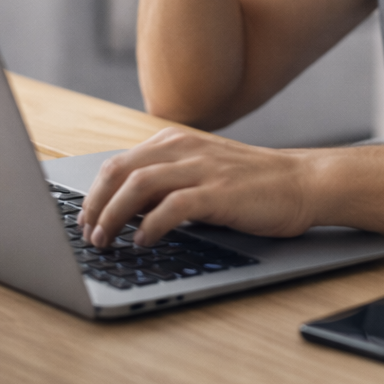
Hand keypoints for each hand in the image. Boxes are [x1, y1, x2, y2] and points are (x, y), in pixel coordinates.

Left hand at [77, 127, 314, 247]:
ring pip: (139, 185)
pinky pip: (173, 206)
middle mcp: (184, 148)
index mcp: (175, 142)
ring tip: (106, 240)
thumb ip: (164, 183)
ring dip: (114, 215)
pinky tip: (143, 241)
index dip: (94, 194)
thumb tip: (122, 210)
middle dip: (96, 205)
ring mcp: (202, 168)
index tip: (84, 220)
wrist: (300, 182)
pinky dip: (151, 225)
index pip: (118, 163)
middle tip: (88, 234)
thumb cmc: (249, 184)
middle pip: (120, 171)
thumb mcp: (200, 172)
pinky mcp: (219, 192)